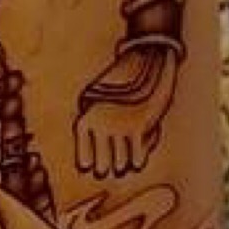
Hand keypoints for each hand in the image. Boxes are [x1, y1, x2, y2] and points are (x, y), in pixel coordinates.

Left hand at [74, 41, 179, 178]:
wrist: (145, 59)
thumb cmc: (118, 81)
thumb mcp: (93, 97)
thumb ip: (90, 120)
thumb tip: (90, 143)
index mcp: (85, 120)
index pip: (84, 158)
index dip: (88, 164)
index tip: (91, 167)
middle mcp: (99, 126)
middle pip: (102, 166)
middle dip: (107, 168)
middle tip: (109, 169)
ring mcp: (119, 128)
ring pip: (121, 165)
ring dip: (123, 166)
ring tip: (122, 166)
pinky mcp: (139, 127)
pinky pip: (138, 158)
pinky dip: (138, 161)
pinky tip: (138, 160)